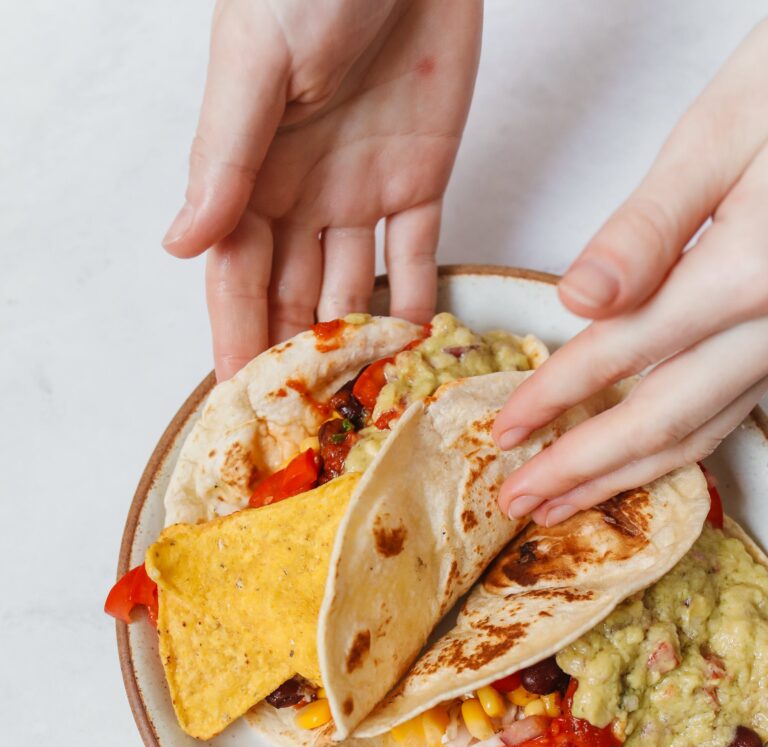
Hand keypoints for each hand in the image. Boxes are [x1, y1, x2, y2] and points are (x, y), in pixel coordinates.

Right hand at [163, 0, 481, 380]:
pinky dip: (416, 304)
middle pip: (290, 295)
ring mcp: (361, 191)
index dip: (237, 337)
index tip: (240, 401)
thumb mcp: (258, 64)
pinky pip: (417, 256)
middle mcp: (301, 193)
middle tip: (302, 426)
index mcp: (251, 171)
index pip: (236, 276)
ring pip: (351, 288)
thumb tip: (180, 245)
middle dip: (294, 360)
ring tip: (361, 410)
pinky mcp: (420, 178)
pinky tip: (413, 353)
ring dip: (354, 348)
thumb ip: (225, 157)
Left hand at [493, 19, 767, 526]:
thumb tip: (578, 300)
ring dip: (623, 475)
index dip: (556, 397)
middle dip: (581, 468)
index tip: (504, 429)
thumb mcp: (717, 135)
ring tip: (560, 503)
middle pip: (662, 419)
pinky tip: (635, 462)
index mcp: (747, 272)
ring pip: (699, 432)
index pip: (624, 351)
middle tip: (516, 499)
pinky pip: (729, 414)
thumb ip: (646, 228)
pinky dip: (674, 448)